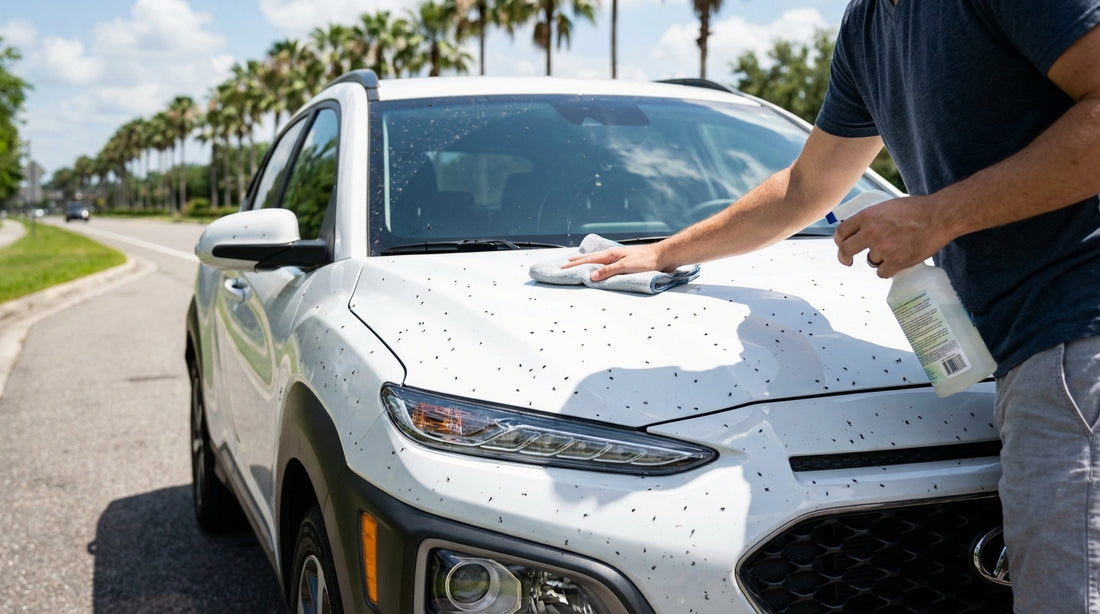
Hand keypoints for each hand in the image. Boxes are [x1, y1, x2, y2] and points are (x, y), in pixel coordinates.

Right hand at [562, 244, 665, 281]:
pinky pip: (605, 262)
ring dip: (585, 260)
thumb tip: (592, 276)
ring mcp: (617, 257)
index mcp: (610, 255)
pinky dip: (597, 263)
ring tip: (577, 261)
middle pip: (590, 258)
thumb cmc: (646, 260)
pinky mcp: (623, 261)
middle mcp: (612, 255)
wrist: (662, 256)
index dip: (575, 265)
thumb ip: (609, 271)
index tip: (563, 267)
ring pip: (597, 259)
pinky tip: (598, 264)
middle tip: (565, 264)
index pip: (588, 260)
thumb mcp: (625, 266)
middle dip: (577, 261)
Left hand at [833, 195, 950, 277]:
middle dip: (844, 257)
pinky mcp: (896, 261)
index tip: (842, 245)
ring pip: (870, 261)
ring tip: (895, 249)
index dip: (839, 240)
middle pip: (846, 250)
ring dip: (879, 259)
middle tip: (847, 261)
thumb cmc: (916, 210)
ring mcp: (883, 248)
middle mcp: (871, 232)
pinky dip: (889, 270)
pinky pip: (882, 272)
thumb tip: (859, 230)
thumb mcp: (887, 206)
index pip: (841, 231)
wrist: (939, 216)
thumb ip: (871, 218)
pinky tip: (897, 262)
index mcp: (867, 216)